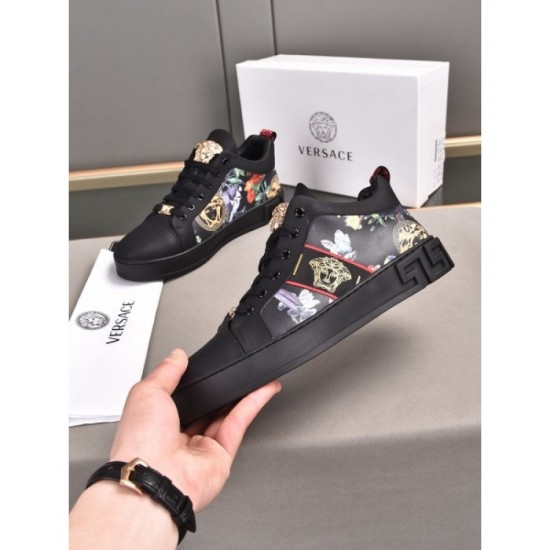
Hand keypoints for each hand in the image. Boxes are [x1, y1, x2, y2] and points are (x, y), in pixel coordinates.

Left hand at [109, 348, 281, 511]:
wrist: (154, 477)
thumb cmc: (140, 442)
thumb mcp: (147, 392)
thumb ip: (166, 372)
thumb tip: (177, 356)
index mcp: (156, 423)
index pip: (179, 398)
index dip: (194, 382)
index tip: (207, 366)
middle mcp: (178, 437)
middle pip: (206, 407)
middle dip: (221, 389)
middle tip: (235, 370)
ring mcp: (201, 448)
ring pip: (227, 414)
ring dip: (243, 393)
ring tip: (257, 374)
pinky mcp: (222, 455)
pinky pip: (239, 423)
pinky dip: (253, 404)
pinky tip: (263, 388)